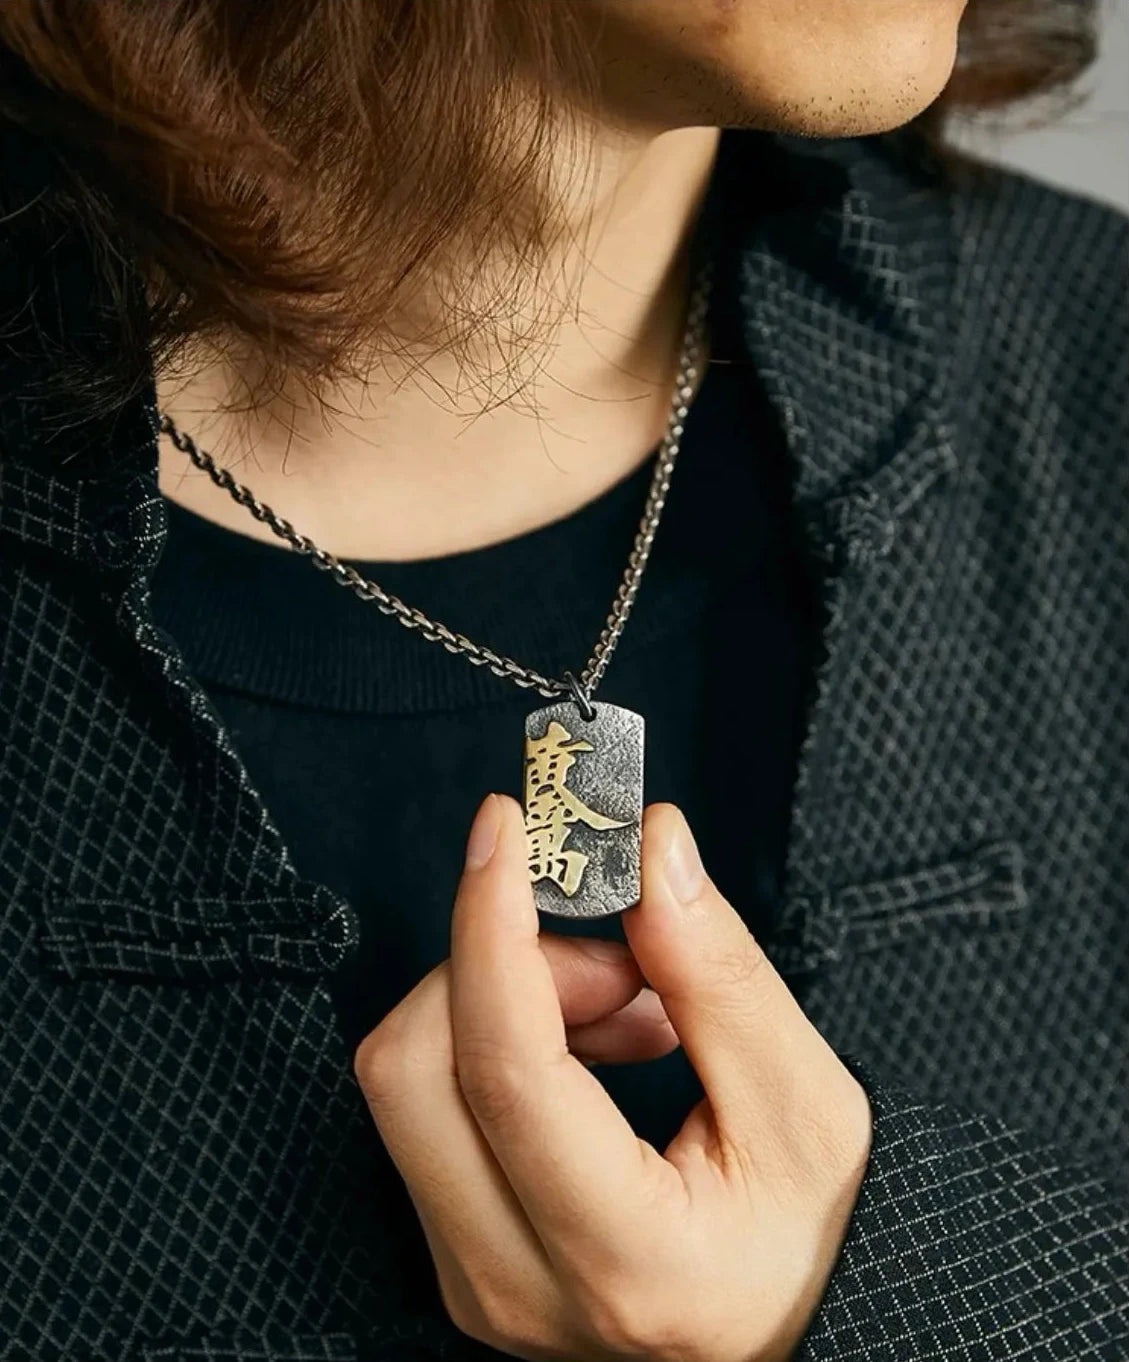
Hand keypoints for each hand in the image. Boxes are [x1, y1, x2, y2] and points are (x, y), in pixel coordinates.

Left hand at [353, 794, 871, 1361]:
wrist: (794, 1332)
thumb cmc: (817, 1235)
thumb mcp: (807, 1101)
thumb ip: (719, 972)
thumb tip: (650, 849)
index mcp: (627, 1259)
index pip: (507, 1068)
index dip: (492, 926)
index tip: (505, 828)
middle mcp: (520, 1288)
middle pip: (416, 1066)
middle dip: (501, 963)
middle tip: (618, 960)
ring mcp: (474, 1283)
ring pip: (409, 1078)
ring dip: (504, 1000)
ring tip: (630, 1010)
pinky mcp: (456, 1257)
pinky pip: (428, 1107)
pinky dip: (495, 1040)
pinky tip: (592, 1050)